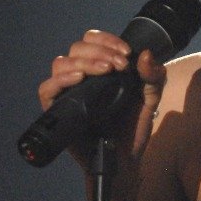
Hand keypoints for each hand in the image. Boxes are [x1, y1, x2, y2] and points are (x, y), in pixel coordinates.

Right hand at [38, 29, 166, 158]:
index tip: (126, 53)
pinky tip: (78, 79)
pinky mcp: (56, 111)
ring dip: (84, 61)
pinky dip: (60, 80)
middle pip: (77, 48)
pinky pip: (46, 89)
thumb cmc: (133, 129)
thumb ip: (153, 77)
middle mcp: (80, 77)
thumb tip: (146, 55)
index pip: (92, 40)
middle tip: (119, 66)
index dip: (107, 40)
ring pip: (61, 63)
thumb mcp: (150, 99)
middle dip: (100, 51)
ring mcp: (66, 93)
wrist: (124, 160)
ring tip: (105, 70)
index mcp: (99, 68)